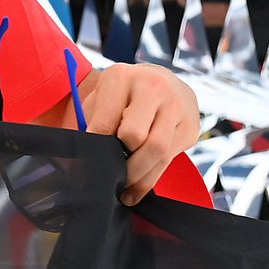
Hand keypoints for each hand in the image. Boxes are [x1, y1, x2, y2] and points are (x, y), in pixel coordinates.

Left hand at [78, 63, 200, 204]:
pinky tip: (139, 187)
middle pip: (134, 136)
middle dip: (121, 163)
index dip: (97, 148)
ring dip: (138, 177)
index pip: (105, 122)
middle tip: (110, 178)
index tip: (91, 164)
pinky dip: (152, 178)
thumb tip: (78, 161)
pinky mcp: (190, 125)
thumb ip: (90, 122)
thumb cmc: (122, 95)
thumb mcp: (102, 97)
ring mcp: (175, 105)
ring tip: (124, 191)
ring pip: (157, 150)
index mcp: (121, 77)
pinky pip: (170, 158)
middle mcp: (152, 86)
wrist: (162, 81)